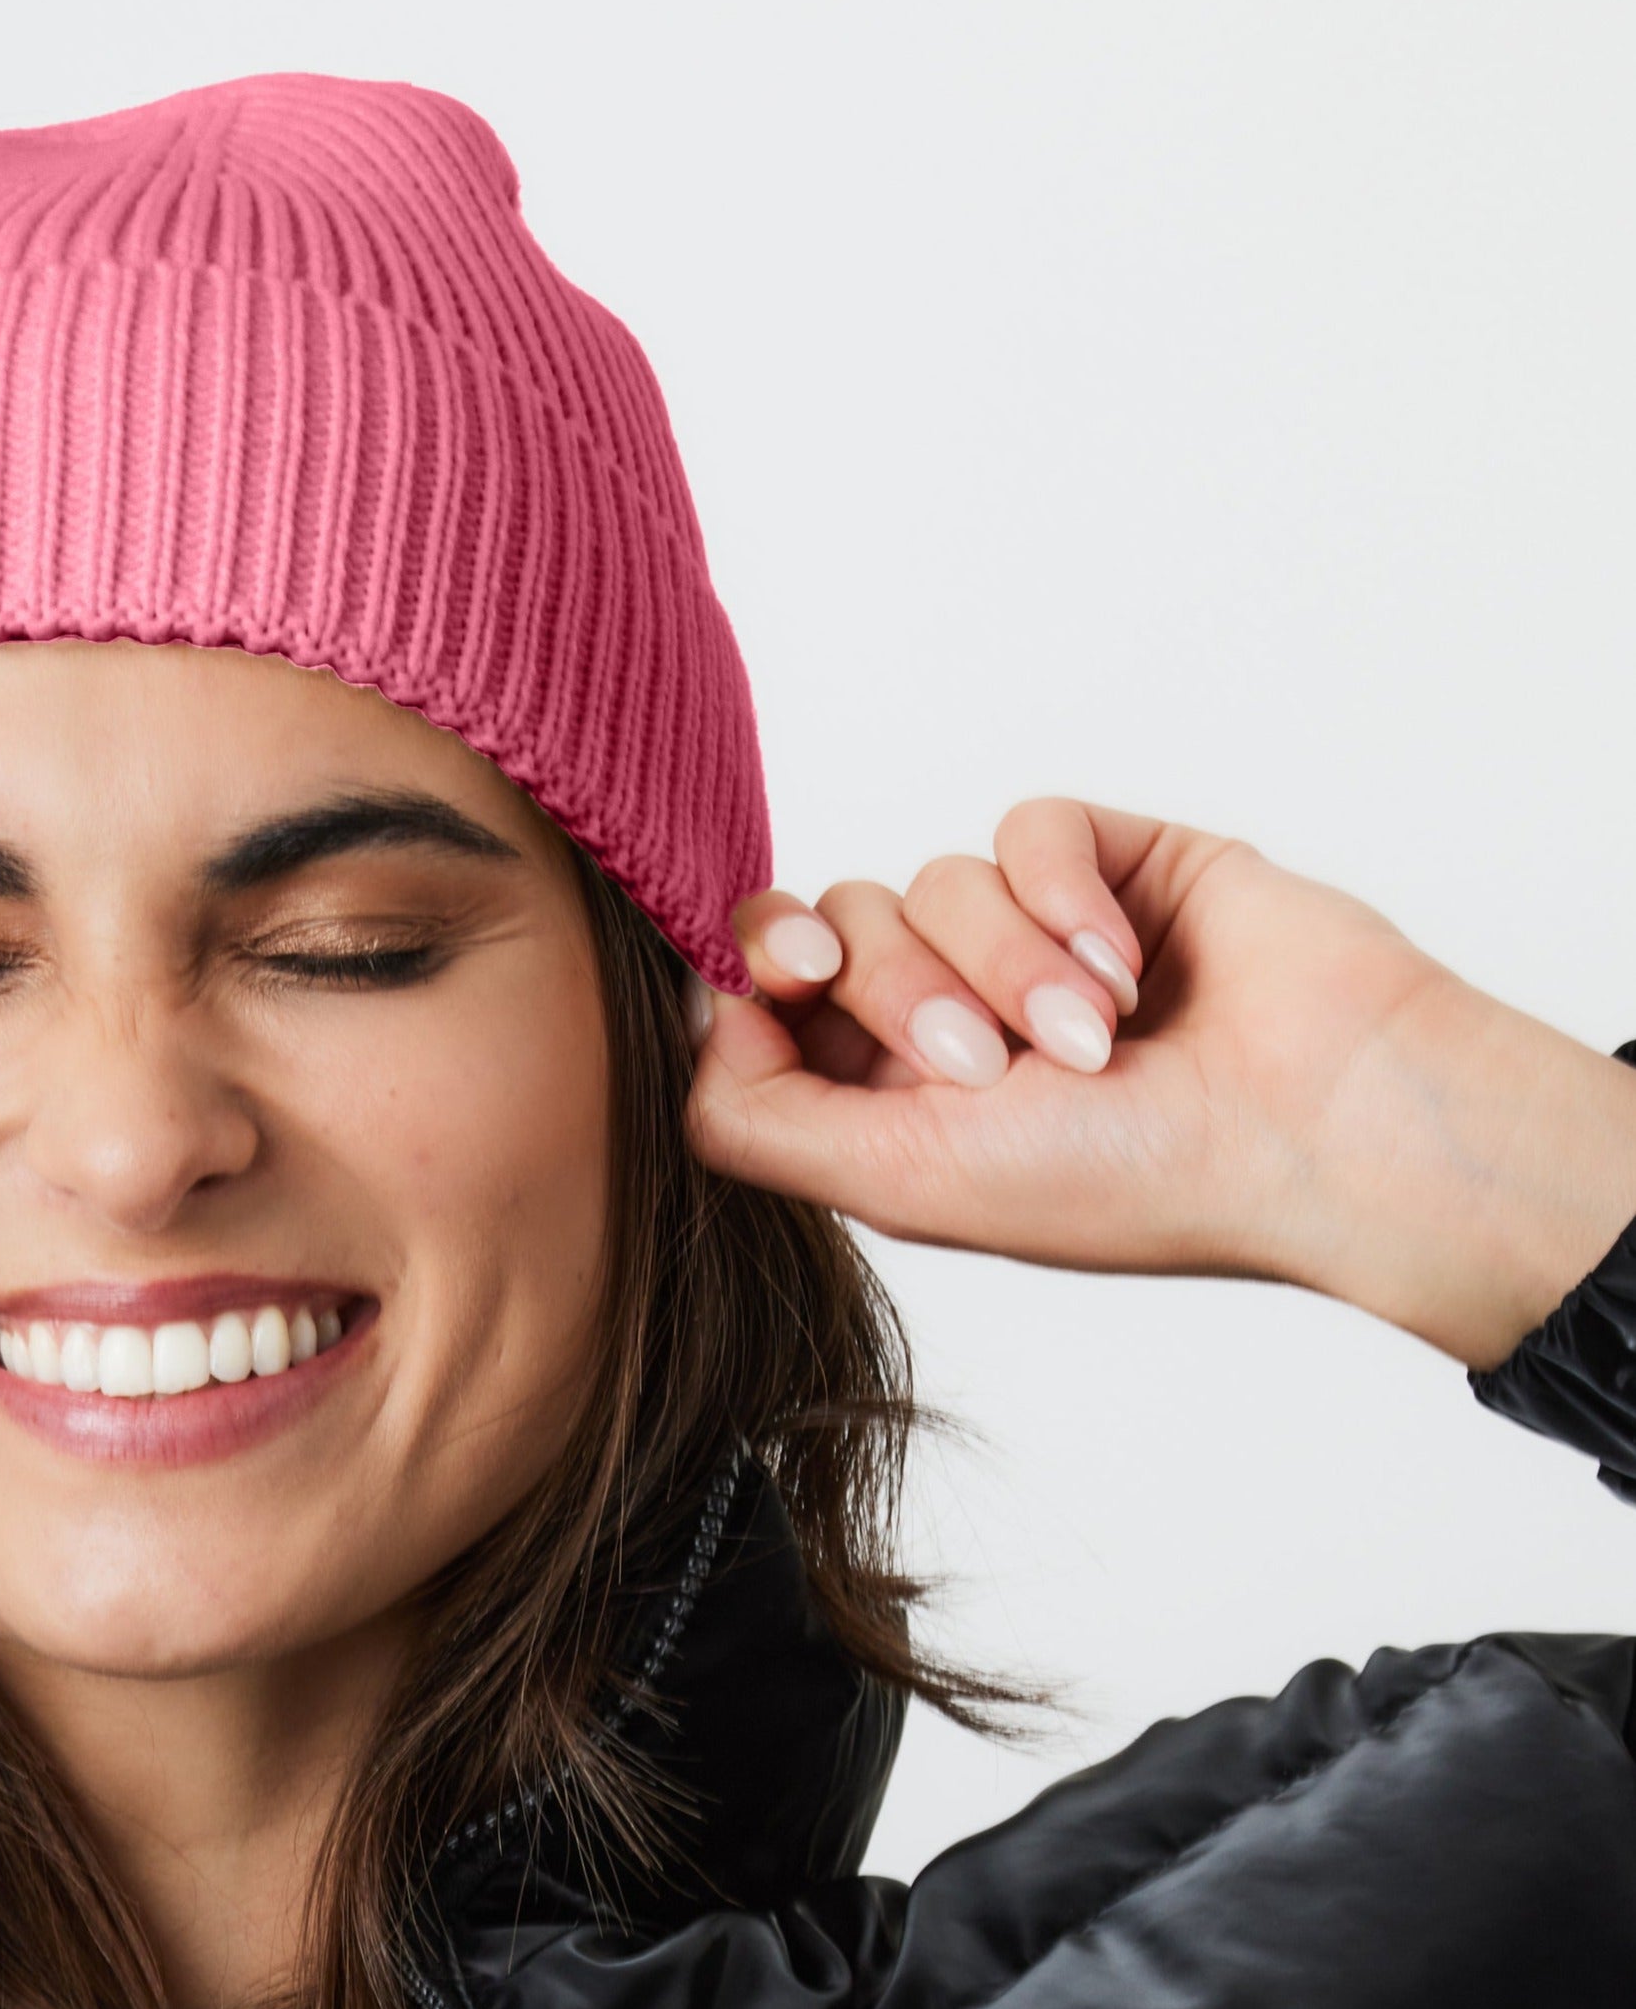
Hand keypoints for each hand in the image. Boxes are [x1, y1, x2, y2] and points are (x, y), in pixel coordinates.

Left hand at [685, 798, 1635, 1366]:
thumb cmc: (1129, 1183)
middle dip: (904, 989)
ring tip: (1098, 1041)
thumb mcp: (904, 1182)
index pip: (768, 1000)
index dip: (764, 981)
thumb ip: (757, 1119)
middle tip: (990, 1066)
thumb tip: (695, 1018)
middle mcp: (952, 1015)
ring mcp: (1033, 937)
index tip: (797, 990)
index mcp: (893, 1102)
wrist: (1314, 1129)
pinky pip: (1025, 826)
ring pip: (931, 877)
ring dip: (1009, 962)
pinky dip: (1063, 893)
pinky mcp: (1114, 865)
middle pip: (835, 926)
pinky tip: (1129, 969)